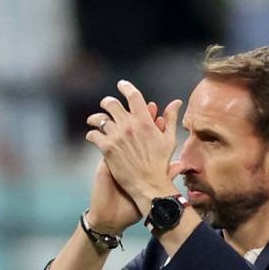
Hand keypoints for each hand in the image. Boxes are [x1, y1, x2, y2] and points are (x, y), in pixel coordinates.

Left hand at [85, 80, 182, 210]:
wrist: (149, 184)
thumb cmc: (160, 163)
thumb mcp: (169, 139)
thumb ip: (170, 118)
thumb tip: (176, 102)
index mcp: (144, 120)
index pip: (133, 96)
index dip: (126, 87)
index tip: (121, 85)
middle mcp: (129, 125)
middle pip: (112, 104)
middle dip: (107, 102)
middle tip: (105, 104)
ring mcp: (116, 136)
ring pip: (100, 119)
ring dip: (96, 118)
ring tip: (93, 120)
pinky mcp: (107, 148)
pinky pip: (94, 135)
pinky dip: (92, 134)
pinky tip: (92, 136)